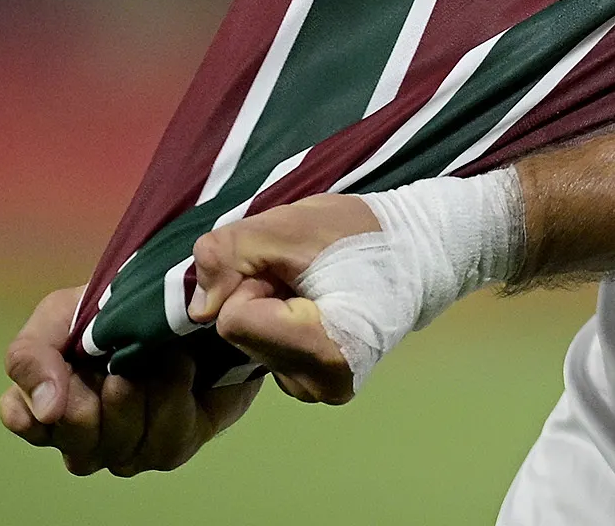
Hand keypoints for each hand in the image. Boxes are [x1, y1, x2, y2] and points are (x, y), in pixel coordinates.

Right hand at [0, 284, 258, 475]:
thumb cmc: (117, 310)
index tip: (70, 363)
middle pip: (76, 442)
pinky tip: (181, 368)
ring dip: (138, 395)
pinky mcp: (171, 447)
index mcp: (46, 404)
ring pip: (119, 448)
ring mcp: (125, 450)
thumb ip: (32, 356)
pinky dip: (173, 398)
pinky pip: (164, 443)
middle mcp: (81, 438)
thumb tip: (45, 410)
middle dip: (98, 396)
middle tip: (117, 360)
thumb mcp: (63, 314)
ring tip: (155, 356)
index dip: (43, 398)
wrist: (193, 301)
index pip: (22, 418)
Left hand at [190, 192, 381, 403]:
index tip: (294, 269)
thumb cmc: (363, 234)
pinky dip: (275, 323)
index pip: (234, 320)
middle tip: (305, 274)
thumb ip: (229, 253)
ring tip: (313, 287)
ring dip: (266, 308)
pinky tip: (312, 304)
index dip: (254, 283)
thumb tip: (196, 308)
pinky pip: (261, 351)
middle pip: (238, 335)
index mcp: (324, 353)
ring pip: (245, 343)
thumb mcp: (290, 225)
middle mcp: (318, 386)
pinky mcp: (309, 384)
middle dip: (259, 296)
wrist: (418, 250)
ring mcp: (314, 390)